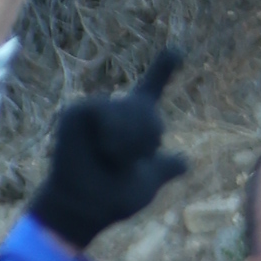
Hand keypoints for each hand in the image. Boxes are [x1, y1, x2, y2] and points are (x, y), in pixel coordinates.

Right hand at [29, 47, 186, 252]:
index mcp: (132, 124)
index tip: (177, 50)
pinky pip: (107, 113)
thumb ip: (166, 168)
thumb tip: (185, 164)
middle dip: (147, 138)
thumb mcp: (149, 182)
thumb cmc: (112, 199)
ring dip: (130, 142)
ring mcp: (94, 110)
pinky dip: (113, 136)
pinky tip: (101, 151)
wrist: (87, 209)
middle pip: (147, 108)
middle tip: (127, 161)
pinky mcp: (76, 113)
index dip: (164, 69)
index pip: (151, 90)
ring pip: (129, 111)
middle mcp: (113, 113)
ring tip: (111, 159)